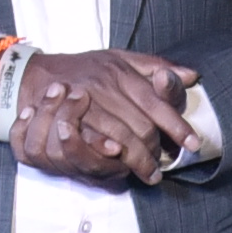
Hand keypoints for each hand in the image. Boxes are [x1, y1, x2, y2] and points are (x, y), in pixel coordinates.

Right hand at [14, 49, 197, 183]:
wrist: (39, 76)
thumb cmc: (86, 69)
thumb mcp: (120, 58)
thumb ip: (156, 67)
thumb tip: (192, 75)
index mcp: (121, 73)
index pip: (156, 103)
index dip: (176, 126)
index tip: (192, 144)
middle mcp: (104, 88)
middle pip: (141, 126)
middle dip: (155, 149)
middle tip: (164, 164)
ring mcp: (85, 105)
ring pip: (121, 139)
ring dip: (138, 160)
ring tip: (150, 173)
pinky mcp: (69, 121)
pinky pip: (93, 144)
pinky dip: (110, 158)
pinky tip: (122, 168)